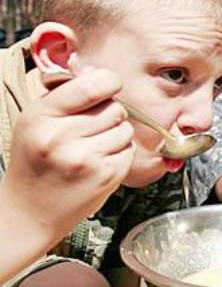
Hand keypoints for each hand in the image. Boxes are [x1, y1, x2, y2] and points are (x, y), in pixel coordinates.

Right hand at [2, 67, 135, 243]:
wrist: (29, 212)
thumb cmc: (37, 162)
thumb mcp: (37, 122)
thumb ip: (67, 97)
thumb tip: (102, 74)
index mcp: (41, 117)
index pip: (89, 87)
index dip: (108, 81)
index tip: (111, 84)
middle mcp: (60, 137)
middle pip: (113, 108)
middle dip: (110, 114)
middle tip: (90, 130)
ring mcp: (85, 158)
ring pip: (125, 128)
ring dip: (116, 135)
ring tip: (93, 148)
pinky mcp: (105, 176)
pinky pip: (128, 150)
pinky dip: (120, 154)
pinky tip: (99, 163)